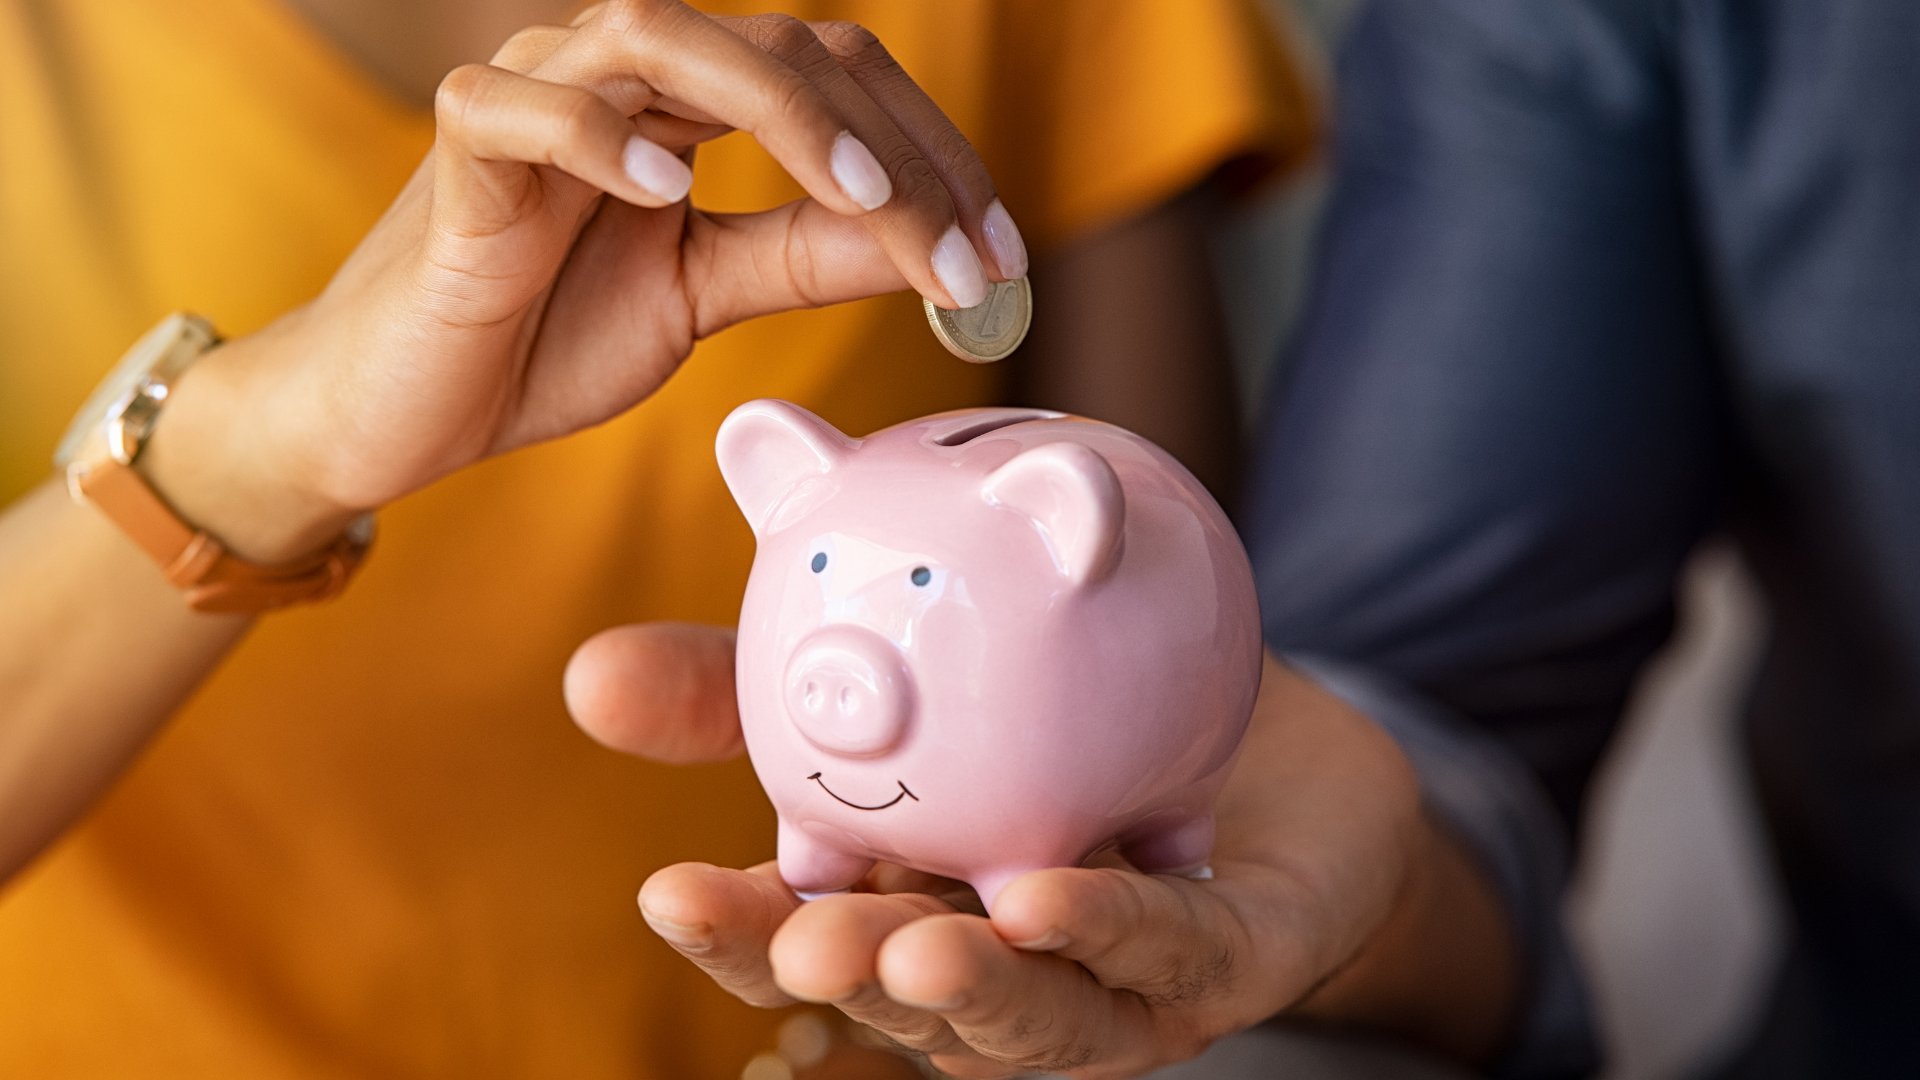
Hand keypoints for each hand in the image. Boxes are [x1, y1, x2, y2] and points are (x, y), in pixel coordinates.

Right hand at [144, 2, 1025, 560]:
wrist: (404, 407)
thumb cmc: (543, 337)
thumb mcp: (702, 296)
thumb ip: (802, 258)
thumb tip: (926, 246)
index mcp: (687, 103)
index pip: (836, 78)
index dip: (930, 155)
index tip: (999, 259)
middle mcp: (620, 73)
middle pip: (782, 47)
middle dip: (892, 149)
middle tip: (964, 254)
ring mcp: (535, 95)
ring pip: (663, 38)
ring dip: (784, 115)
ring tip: (864, 202)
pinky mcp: (459, 151)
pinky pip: (523, 108)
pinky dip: (598, 135)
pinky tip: (668, 188)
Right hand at [566, 628, 1517, 1077]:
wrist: (1269, 734)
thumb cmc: (1069, 719)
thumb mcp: (906, 681)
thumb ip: (759, 686)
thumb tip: (586, 675)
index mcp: (903, 907)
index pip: (801, 939)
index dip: (737, 930)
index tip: (667, 889)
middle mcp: (994, 970)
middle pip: (899, 996)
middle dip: (842, 980)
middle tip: (799, 941)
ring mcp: (1108, 986)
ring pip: (1032, 1015)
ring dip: (970, 991)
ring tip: (912, 951)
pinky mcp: (1220, 966)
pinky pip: (1165, 954)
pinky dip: (1110, 931)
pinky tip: (1054, 896)